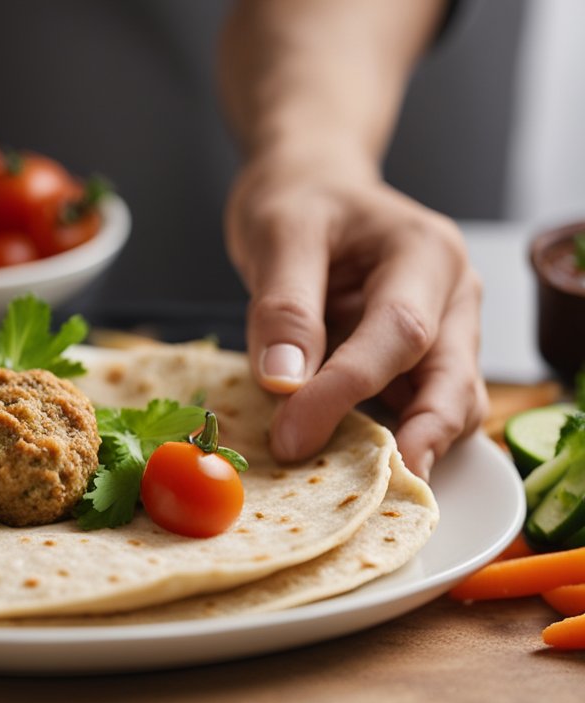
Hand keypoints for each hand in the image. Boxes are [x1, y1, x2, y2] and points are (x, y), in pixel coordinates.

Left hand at [225, 152, 486, 479]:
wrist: (312, 184)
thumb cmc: (299, 199)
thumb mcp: (279, 233)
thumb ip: (285, 305)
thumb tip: (285, 381)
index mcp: (424, 252)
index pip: (399, 333)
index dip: (346, 390)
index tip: (291, 433)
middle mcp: (451, 295)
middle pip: (451, 380)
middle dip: (413, 439)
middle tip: (368, 489)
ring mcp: (446, 330)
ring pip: (450, 405)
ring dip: (412, 448)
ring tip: (363, 487)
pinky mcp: (422, 359)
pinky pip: (420, 407)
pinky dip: (396, 439)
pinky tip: (357, 465)